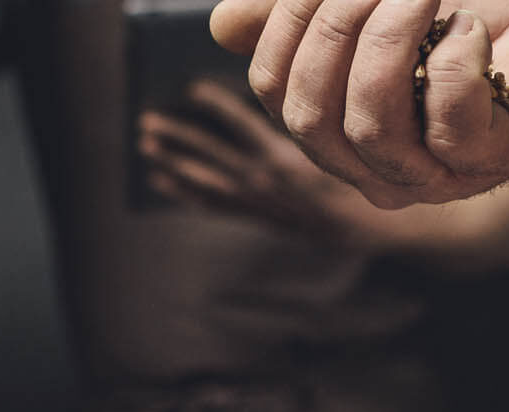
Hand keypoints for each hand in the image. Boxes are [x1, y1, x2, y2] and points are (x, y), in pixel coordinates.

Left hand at [140, 80, 384, 244]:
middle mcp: (265, 182)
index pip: (242, 125)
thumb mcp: (332, 140)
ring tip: (147, 147)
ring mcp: (257, 202)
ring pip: (205, 181)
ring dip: (173, 163)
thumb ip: (299, 119)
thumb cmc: (352, 176)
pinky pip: (214, 206)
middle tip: (147, 121)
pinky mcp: (256, 217)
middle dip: (178, 138)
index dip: (216, 106)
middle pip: (211, 155)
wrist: (361, 226)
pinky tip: (163, 182)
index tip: (193, 89)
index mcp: (285, 159)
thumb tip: (272, 88)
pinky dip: (186, 193)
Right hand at [209, 0, 508, 207]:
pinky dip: (455, 60)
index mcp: (344, 134)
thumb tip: (222, 25)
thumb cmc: (480, 13)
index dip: (286, 22)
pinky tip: (474, 30)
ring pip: (369, 121)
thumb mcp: (379, 5)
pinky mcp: (496, 159)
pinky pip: (448, 120)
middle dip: (332, 25)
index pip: (276, 90)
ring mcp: (439, 173)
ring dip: (389, 35)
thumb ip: (306, 13)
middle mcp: (382, 168)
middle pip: (309, 113)